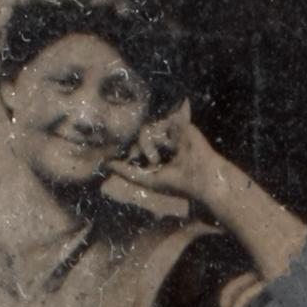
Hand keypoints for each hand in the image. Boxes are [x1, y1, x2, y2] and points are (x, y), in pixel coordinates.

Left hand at [107, 101, 226, 204]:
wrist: (200, 180)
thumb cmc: (177, 183)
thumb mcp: (147, 179)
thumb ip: (127, 172)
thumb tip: (106, 164)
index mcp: (158, 153)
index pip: (136, 147)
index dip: (131, 153)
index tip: (132, 163)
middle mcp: (164, 141)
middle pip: (139, 136)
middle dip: (139, 149)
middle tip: (150, 162)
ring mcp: (172, 132)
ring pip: (146, 129)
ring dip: (147, 145)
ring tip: (157, 159)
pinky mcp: (180, 124)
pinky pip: (159, 123)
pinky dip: (159, 136)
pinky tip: (168, 148)